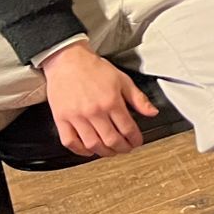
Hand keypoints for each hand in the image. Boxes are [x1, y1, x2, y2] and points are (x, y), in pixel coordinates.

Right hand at [41, 44, 157, 156]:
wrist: (68, 61)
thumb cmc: (94, 69)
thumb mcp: (123, 80)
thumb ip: (138, 99)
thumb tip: (152, 112)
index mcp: (111, 101)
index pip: (128, 128)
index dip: (135, 139)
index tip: (137, 142)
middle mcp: (94, 111)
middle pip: (111, 140)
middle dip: (122, 148)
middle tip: (126, 149)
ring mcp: (76, 117)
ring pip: (92, 144)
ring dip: (104, 152)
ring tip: (110, 151)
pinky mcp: (61, 119)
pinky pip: (70, 142)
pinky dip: (80, 151)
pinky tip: (88, 150)